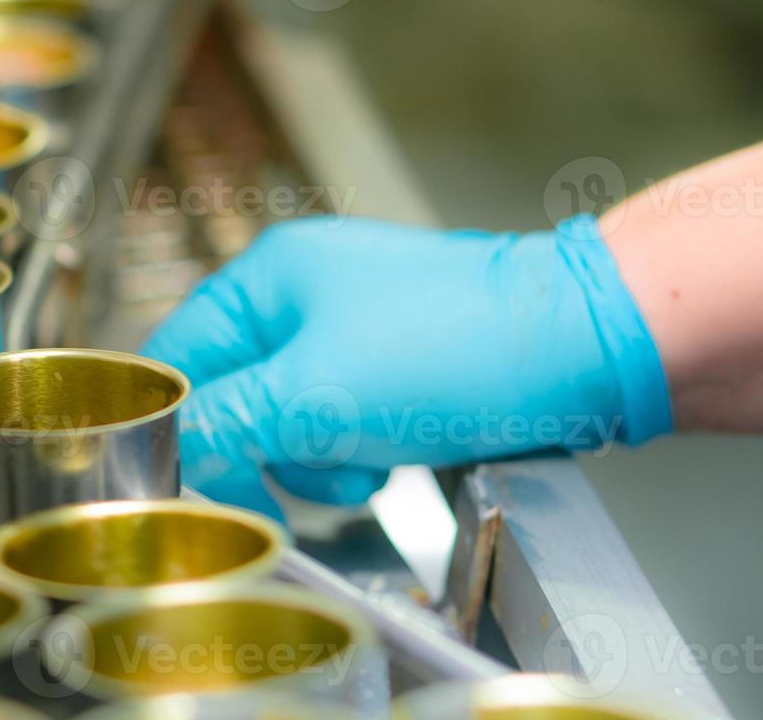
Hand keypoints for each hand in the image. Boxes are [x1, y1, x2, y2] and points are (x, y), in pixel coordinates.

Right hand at [140, 215, 670, 521]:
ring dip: (316, 460)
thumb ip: (227, 423)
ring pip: (289, 417)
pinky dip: (359, 451)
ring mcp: (355, 327)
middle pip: (233, 394)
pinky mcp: (400, 363)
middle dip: (264, 449)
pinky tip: (394, 459)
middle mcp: (305, 294)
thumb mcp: (316, 395)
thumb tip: (170, 448)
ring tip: (365, 467)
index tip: (189, 485)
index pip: (179, 358)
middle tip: (296, 481)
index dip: (176, 426)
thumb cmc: (461, 348)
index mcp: (269, 277)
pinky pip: (344, 420)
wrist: (592, 346)